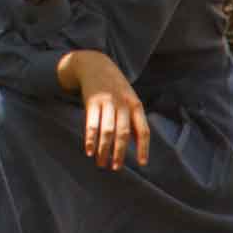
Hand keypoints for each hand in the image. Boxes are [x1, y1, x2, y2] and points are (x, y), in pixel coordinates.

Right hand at [59, 49, 149, 170]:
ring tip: (101, 163)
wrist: (96, 65)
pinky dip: (90, 139)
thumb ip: (134, 120)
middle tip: (115, 167)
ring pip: (107, 131)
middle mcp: (123, 104)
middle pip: (123, 133)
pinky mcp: (92, 102)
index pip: (143, 130)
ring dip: (104, 149)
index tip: (141, 164)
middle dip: (119, 152)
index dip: (143, 148)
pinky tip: (89, 151)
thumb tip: (138, 144)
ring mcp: (107, 102)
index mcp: (136, 105)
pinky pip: (91, 124)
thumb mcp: (129, 100)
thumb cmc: (115, 87)